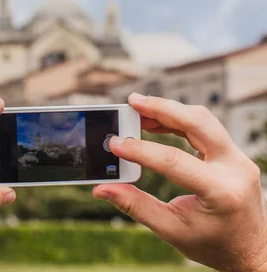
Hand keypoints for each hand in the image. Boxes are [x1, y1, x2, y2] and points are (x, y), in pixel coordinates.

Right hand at [93, 93, 266, 271]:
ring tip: (139, 110)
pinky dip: (180, 120)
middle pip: (198, 123)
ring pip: (203, 119)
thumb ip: (135, 205)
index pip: (174, 160)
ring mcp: (238, 159)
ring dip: (170, 110)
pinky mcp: (233, 155)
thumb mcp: (170, 230)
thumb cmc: (212, 244)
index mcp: (221, 192)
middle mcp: (235, 169)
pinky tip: (157, 122)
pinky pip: (206, 127)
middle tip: (132, 102)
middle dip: (162, 108)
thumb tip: (103, 188)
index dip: (140, 150)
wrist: (249, 252)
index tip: (115, 144)